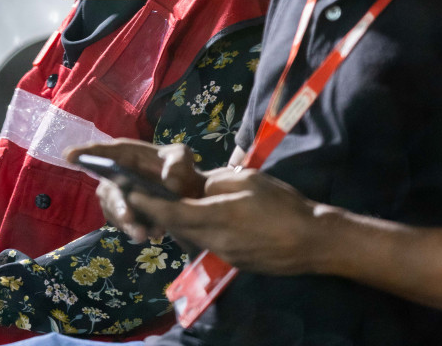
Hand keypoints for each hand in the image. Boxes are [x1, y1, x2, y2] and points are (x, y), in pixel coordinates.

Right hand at [65, 140, 204, 241]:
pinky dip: (135, 230)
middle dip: (117, 205)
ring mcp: (119, 196)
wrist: (189, 194)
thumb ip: (178, 162)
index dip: (85, 152)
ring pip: (113, 211)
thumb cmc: (180, 169)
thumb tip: (169, 179)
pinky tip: (154, 232)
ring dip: (127, 223)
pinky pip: (123, 225)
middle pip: (108, 189)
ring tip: (145, 233)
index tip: (69, 156)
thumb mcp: (182, 157)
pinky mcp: (125, 215)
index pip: (103, 151)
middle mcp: (117, 175)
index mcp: (126, 154)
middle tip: (128, 219)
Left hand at [125, 169, 320, 273]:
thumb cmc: (281, 203)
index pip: (172, 212)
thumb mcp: (245, 179)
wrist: (312, 240)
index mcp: (215, 217)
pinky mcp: (234, 262)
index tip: (130, 193)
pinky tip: (204, 217)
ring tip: (173, 202)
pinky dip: (198, 229)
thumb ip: (214, 182)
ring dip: (180, 221)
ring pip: (191, 236)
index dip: (148, 203)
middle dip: (160, 212)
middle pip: (177, 227)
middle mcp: (214, 241)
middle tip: (145, 194)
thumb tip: (196, 187)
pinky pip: (207, 243)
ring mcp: (224, 255)